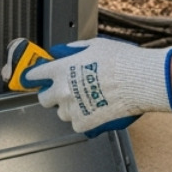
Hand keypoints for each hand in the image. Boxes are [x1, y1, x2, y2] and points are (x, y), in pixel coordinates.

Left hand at [22, 36, 171, 136]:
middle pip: (43, 99)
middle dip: (52, 95)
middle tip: (66, 91)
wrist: (139, 80)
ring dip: (70, 108)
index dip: (32, 77)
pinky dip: (84, 120)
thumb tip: (63, 52)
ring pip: (61, 113)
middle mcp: (62, 90)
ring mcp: (72, 109)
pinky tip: (96, 110)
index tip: (32, 79)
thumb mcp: (93, 46)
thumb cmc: (120, 61)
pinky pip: (77, 125)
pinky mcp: (84, 124)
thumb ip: (73, 51)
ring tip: (88, 100)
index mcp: (60, 69)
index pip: (33, 75)